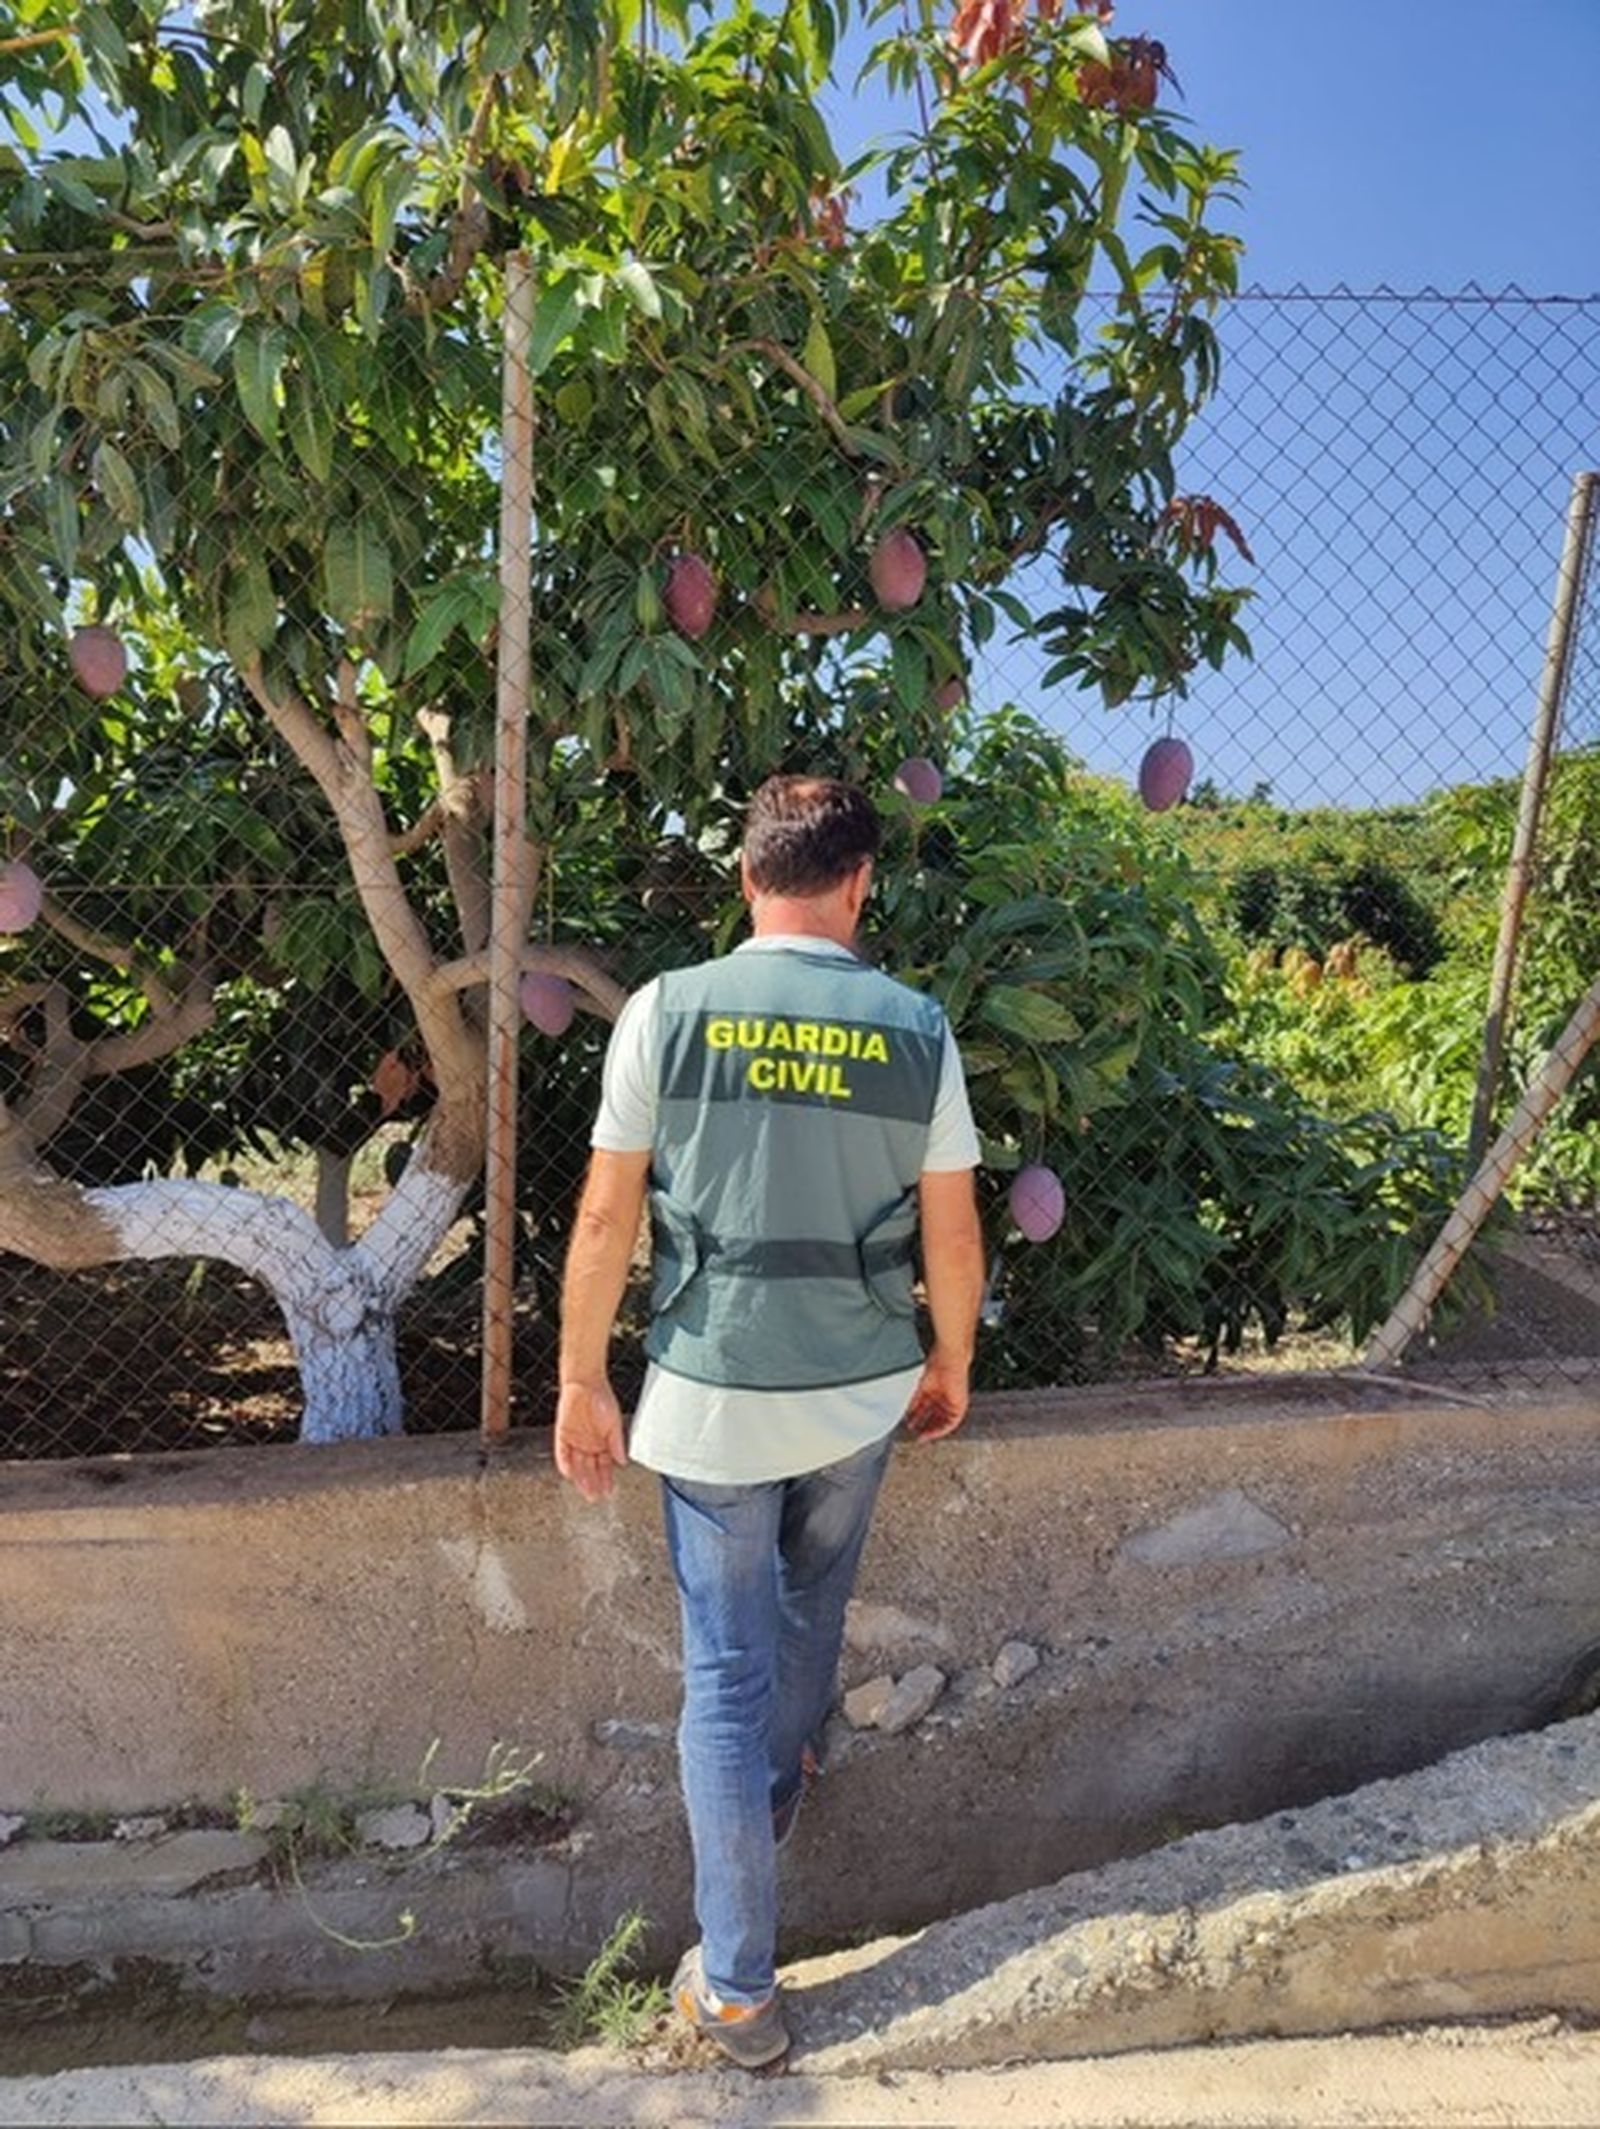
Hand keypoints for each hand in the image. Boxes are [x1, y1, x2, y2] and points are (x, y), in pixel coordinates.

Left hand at [555, 1379, 626, 1500]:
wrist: (585, 1383)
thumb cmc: (602, 1398)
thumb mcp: (614, 1423)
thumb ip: (617, 1443)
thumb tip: (623, 1460)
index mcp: (602, 1442)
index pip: (604, 1466)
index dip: (606, 1479)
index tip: (608, 1491)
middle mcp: (588, 1444)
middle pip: (589, 1469)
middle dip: (593, 1483)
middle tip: (595, 1497)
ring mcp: (575, 1440)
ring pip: (577, 1465)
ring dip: (580, 1478)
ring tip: (585, 1490)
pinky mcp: (562, 1434)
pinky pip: (562, 1453)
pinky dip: (565, 1463)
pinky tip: (569, 1473)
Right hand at [903, 1347, 969, 1442]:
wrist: (948, 1361)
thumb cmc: (935, 1367)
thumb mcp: (920, 1388)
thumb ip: (914, 1403)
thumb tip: (906, 1414)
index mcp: (934, 1392)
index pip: (925, 1409)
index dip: (917, 1419)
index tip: (909, 1426)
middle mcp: (943, 1398)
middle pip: (933, 1417)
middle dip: (924, 1427)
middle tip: (916, 1435)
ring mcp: (952, 1402)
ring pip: (942, 1421)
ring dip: (932, 1430)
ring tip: (922, 1436)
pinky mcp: (960, 1406)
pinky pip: (951, 1422)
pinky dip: (942, 1429)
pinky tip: (933, 1432)